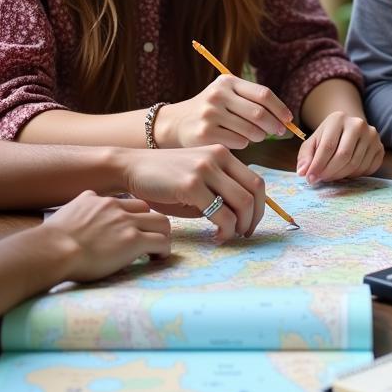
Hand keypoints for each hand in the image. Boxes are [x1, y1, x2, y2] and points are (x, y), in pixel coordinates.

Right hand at [43, 191, 170, 280]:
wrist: (53, 249)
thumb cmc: (52, 239)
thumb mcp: (67, 212)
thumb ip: (79, 207)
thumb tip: (79, 207)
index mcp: (99, 201)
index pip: (127, 202)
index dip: (133, 216)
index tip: (132, 229)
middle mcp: (116, 208)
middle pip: (147, 208)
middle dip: (151, 223)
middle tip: (148, 238)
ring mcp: (126, 223)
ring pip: (161, 222)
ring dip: (162, 235)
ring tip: (156, 249)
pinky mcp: (133, 241)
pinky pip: (161, 242)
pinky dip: (163, 250)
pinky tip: (158, 258)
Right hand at [123, 145, 265, 241]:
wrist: (131, 167)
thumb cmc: (163, 179)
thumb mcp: (197, 178)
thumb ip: (218, 191)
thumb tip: (240, 216)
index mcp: (222, 154)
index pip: (256, 181)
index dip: (260, 206)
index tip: (251, 223)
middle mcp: (218, 157)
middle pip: (254, 191)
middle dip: (254, 218)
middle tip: (245, 234)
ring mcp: (205, 169)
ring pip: (241, 202)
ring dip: (240, 226)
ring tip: (228, 236)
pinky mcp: (190, 185)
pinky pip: (220, 213)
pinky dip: (224, 229)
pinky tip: (215, 236)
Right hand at [156, 75, 292, 148]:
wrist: (176, 123)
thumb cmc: (210, 111)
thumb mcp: (226, 96)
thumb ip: (251, 101)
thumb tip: (284, 119)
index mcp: (227, 82)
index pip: (263, 94)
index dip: (280, 108)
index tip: (288, 119)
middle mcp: (218, 95)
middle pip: (259, 113)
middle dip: (274, 125)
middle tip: (278, 132)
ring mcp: (210, 114)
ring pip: (251, 130)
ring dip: (260, 136)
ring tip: (257, 136)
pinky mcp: (205, 133)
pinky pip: (239, 142)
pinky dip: (244, 143)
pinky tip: (238, 140)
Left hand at [296, 113, 383, 183]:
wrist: (349, 129)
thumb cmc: (329, 137)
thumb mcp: (313, 142)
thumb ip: (305, 156)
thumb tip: (302, 172)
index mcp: (338, 118)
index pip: (328, 146)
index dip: (318, 165)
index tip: (310, 178)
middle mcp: (358, 124)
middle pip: (343, 156)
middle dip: (330, 172)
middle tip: (321, 180)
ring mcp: (372, 136)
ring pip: (355, 164)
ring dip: (341, 176)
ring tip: (332, 176)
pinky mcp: (380, 148)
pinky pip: (367, 169)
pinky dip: (355, 176)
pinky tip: (346, 173)